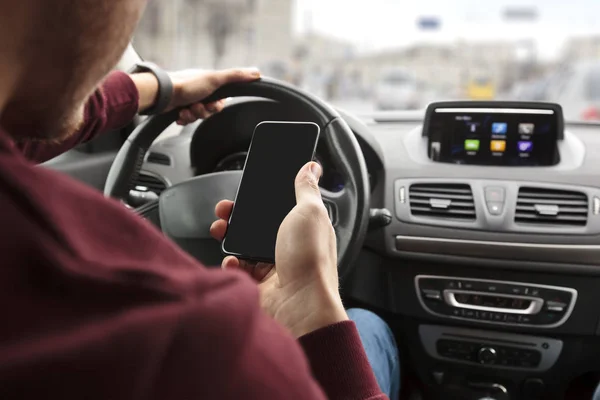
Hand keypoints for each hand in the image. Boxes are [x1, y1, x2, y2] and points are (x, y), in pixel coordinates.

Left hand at [132, 67, 259, 123]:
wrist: (161, 94)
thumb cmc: (186, 84)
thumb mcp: (215, 79)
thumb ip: (235, 76)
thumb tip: (256, 72)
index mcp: (208, 82)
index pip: (221, 100)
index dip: (217, 106)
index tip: (211, 104)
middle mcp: (198, 90)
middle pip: (209, 110)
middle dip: (203, 111)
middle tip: (196, 106)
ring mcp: (188, 99)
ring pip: (198, 116)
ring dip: (193, 115)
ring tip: (185, 109)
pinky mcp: (178, 107)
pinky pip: (187, 120)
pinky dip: (184, 119)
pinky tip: (179, 114)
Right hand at [210, 162, 347, 337]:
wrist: (299, 305)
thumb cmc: (311, 260)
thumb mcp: (310, 212)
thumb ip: (306, 188)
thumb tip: (310, 168)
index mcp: (305, 226)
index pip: (281, 205)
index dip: (264, 196)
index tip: (248, 189)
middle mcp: (291, 245)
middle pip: (259, 223)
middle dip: (239, 215)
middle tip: (226, 210)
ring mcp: (275, 265)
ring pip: (245, 244)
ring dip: (230, 236)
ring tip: (221, 230)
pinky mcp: (260, 284)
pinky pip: (239, 268)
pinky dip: (232, 263)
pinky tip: (234, 260)